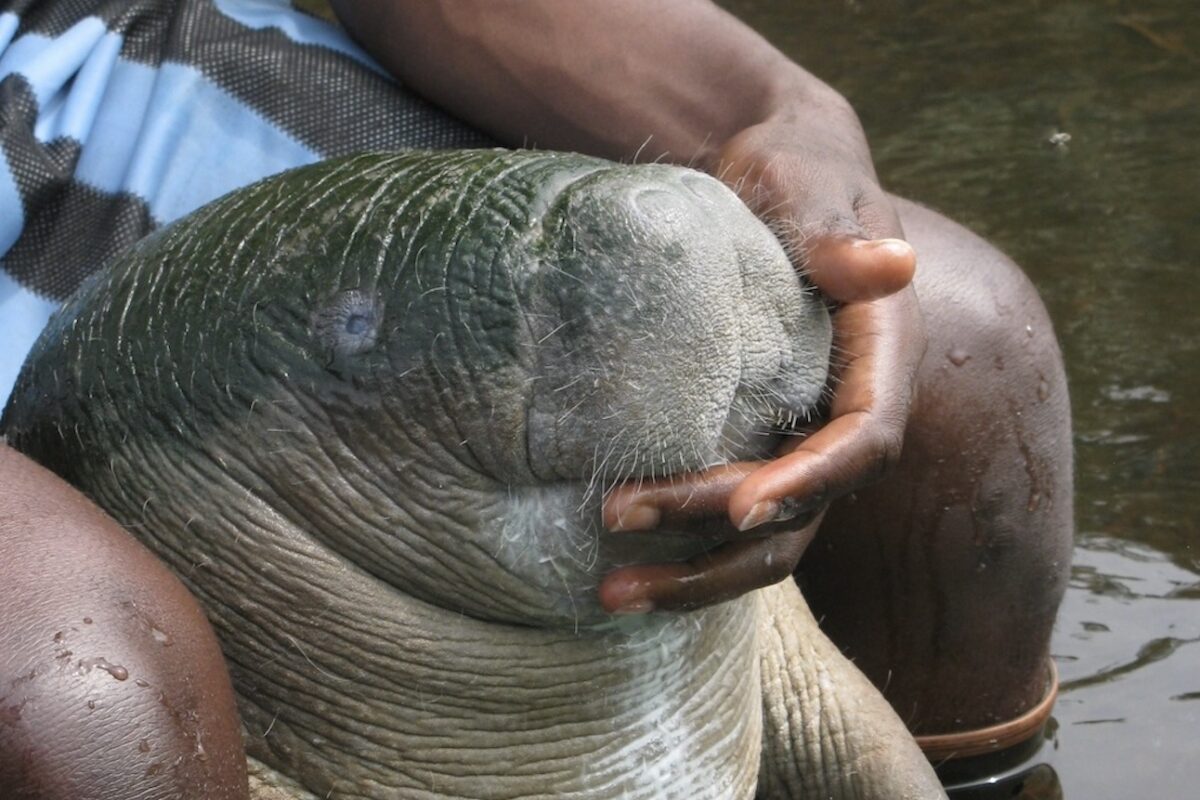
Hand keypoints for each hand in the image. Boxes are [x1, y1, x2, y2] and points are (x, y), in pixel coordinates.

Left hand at [598, 101, 926, 614]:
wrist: (767, 179)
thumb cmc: (793, 173)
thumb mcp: (809, 190)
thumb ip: (839, 237)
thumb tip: (895, 264)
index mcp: (879, 360)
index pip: (862, 442)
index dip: (809, 483)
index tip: (738, 510)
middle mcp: (845, 415)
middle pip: (802, 508)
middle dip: (714, 532)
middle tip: (616, 518)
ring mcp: (798, 439)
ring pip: (765, 539)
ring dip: (693, 575)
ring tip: (609, 596)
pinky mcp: (755, 445)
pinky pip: (727, 518)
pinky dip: (678, 547)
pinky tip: (617, 565)